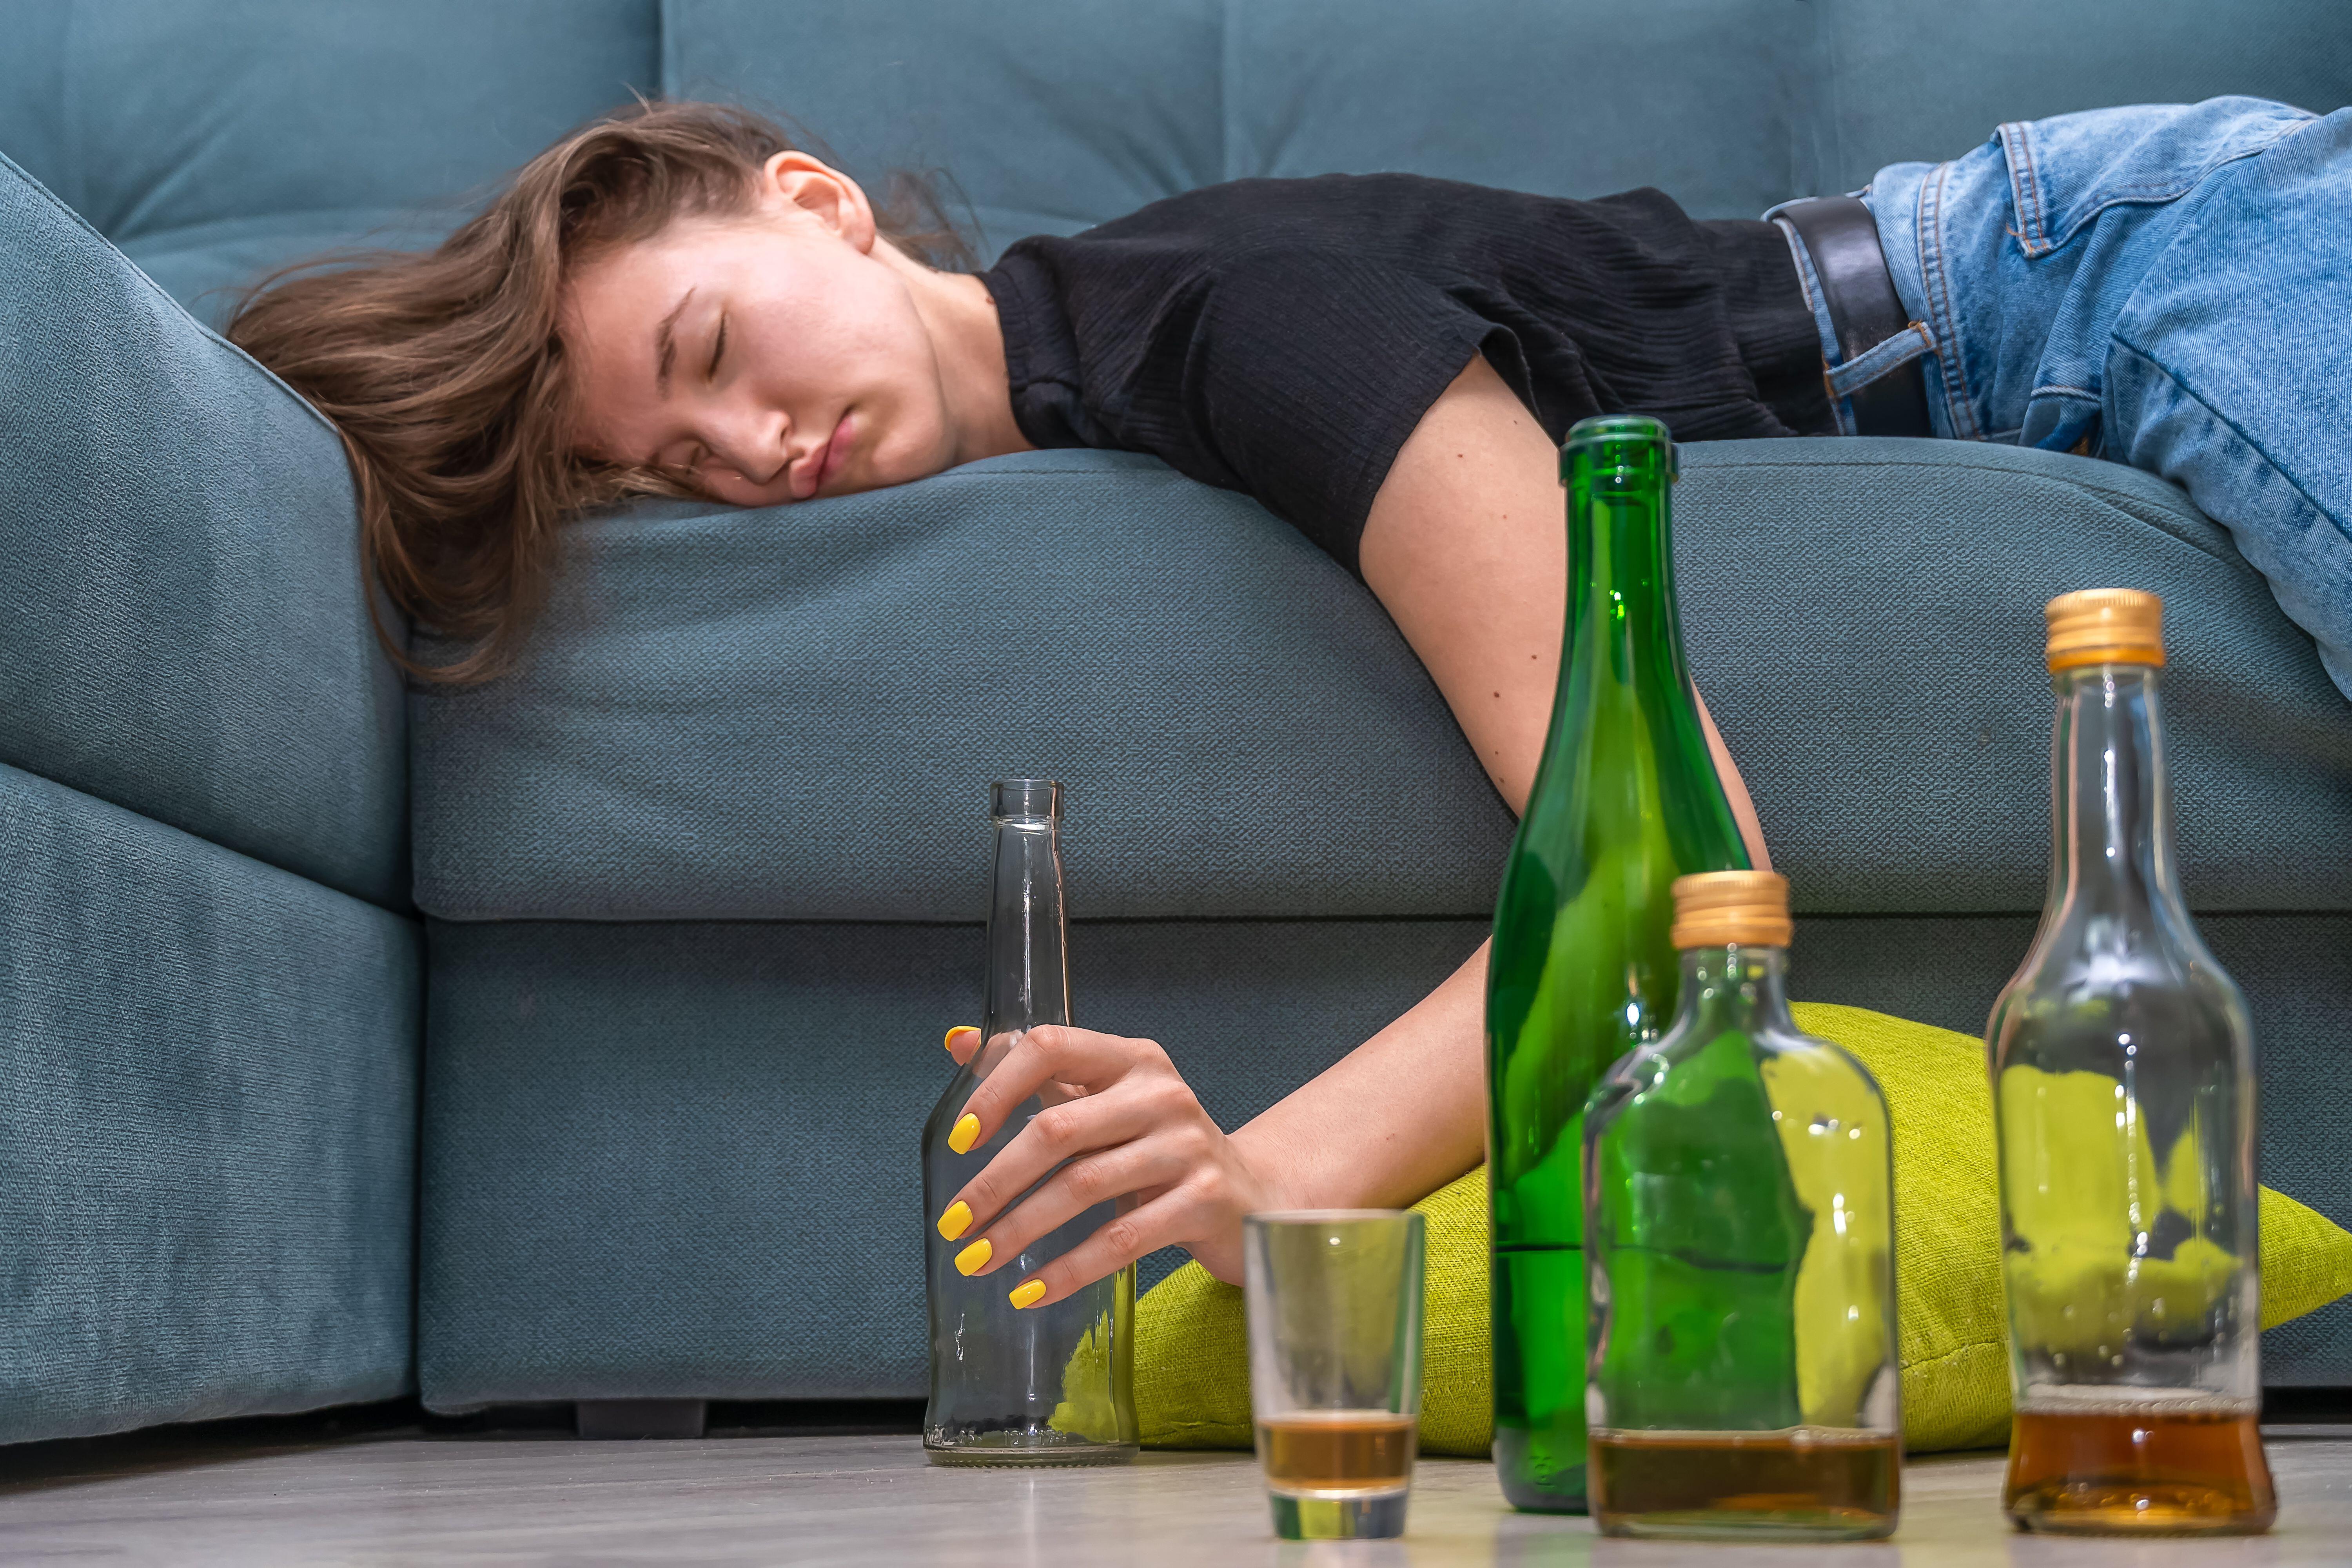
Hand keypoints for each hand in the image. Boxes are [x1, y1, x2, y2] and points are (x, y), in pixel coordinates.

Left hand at [936, 1023, 1274, 1307]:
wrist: (1252, 1194)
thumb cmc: (1157, 1147)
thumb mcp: (1104, 1103)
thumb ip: (1038, 1073)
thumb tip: (958, 1042)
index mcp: (1131, 1059)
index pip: (1051, 1048)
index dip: (996, 1089)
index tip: (959, 1141)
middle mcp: (1162, 1093)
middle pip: (1058, 1129)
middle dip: (994, 1182)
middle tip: (953, 1224)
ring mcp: (1188, 1147)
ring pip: (1082, 1188)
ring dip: (1019, 1230)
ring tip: (976, 1260)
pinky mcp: (1205, 1202)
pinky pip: (1121, 1241)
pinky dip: (1068, 1270)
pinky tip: (1030, 1292)